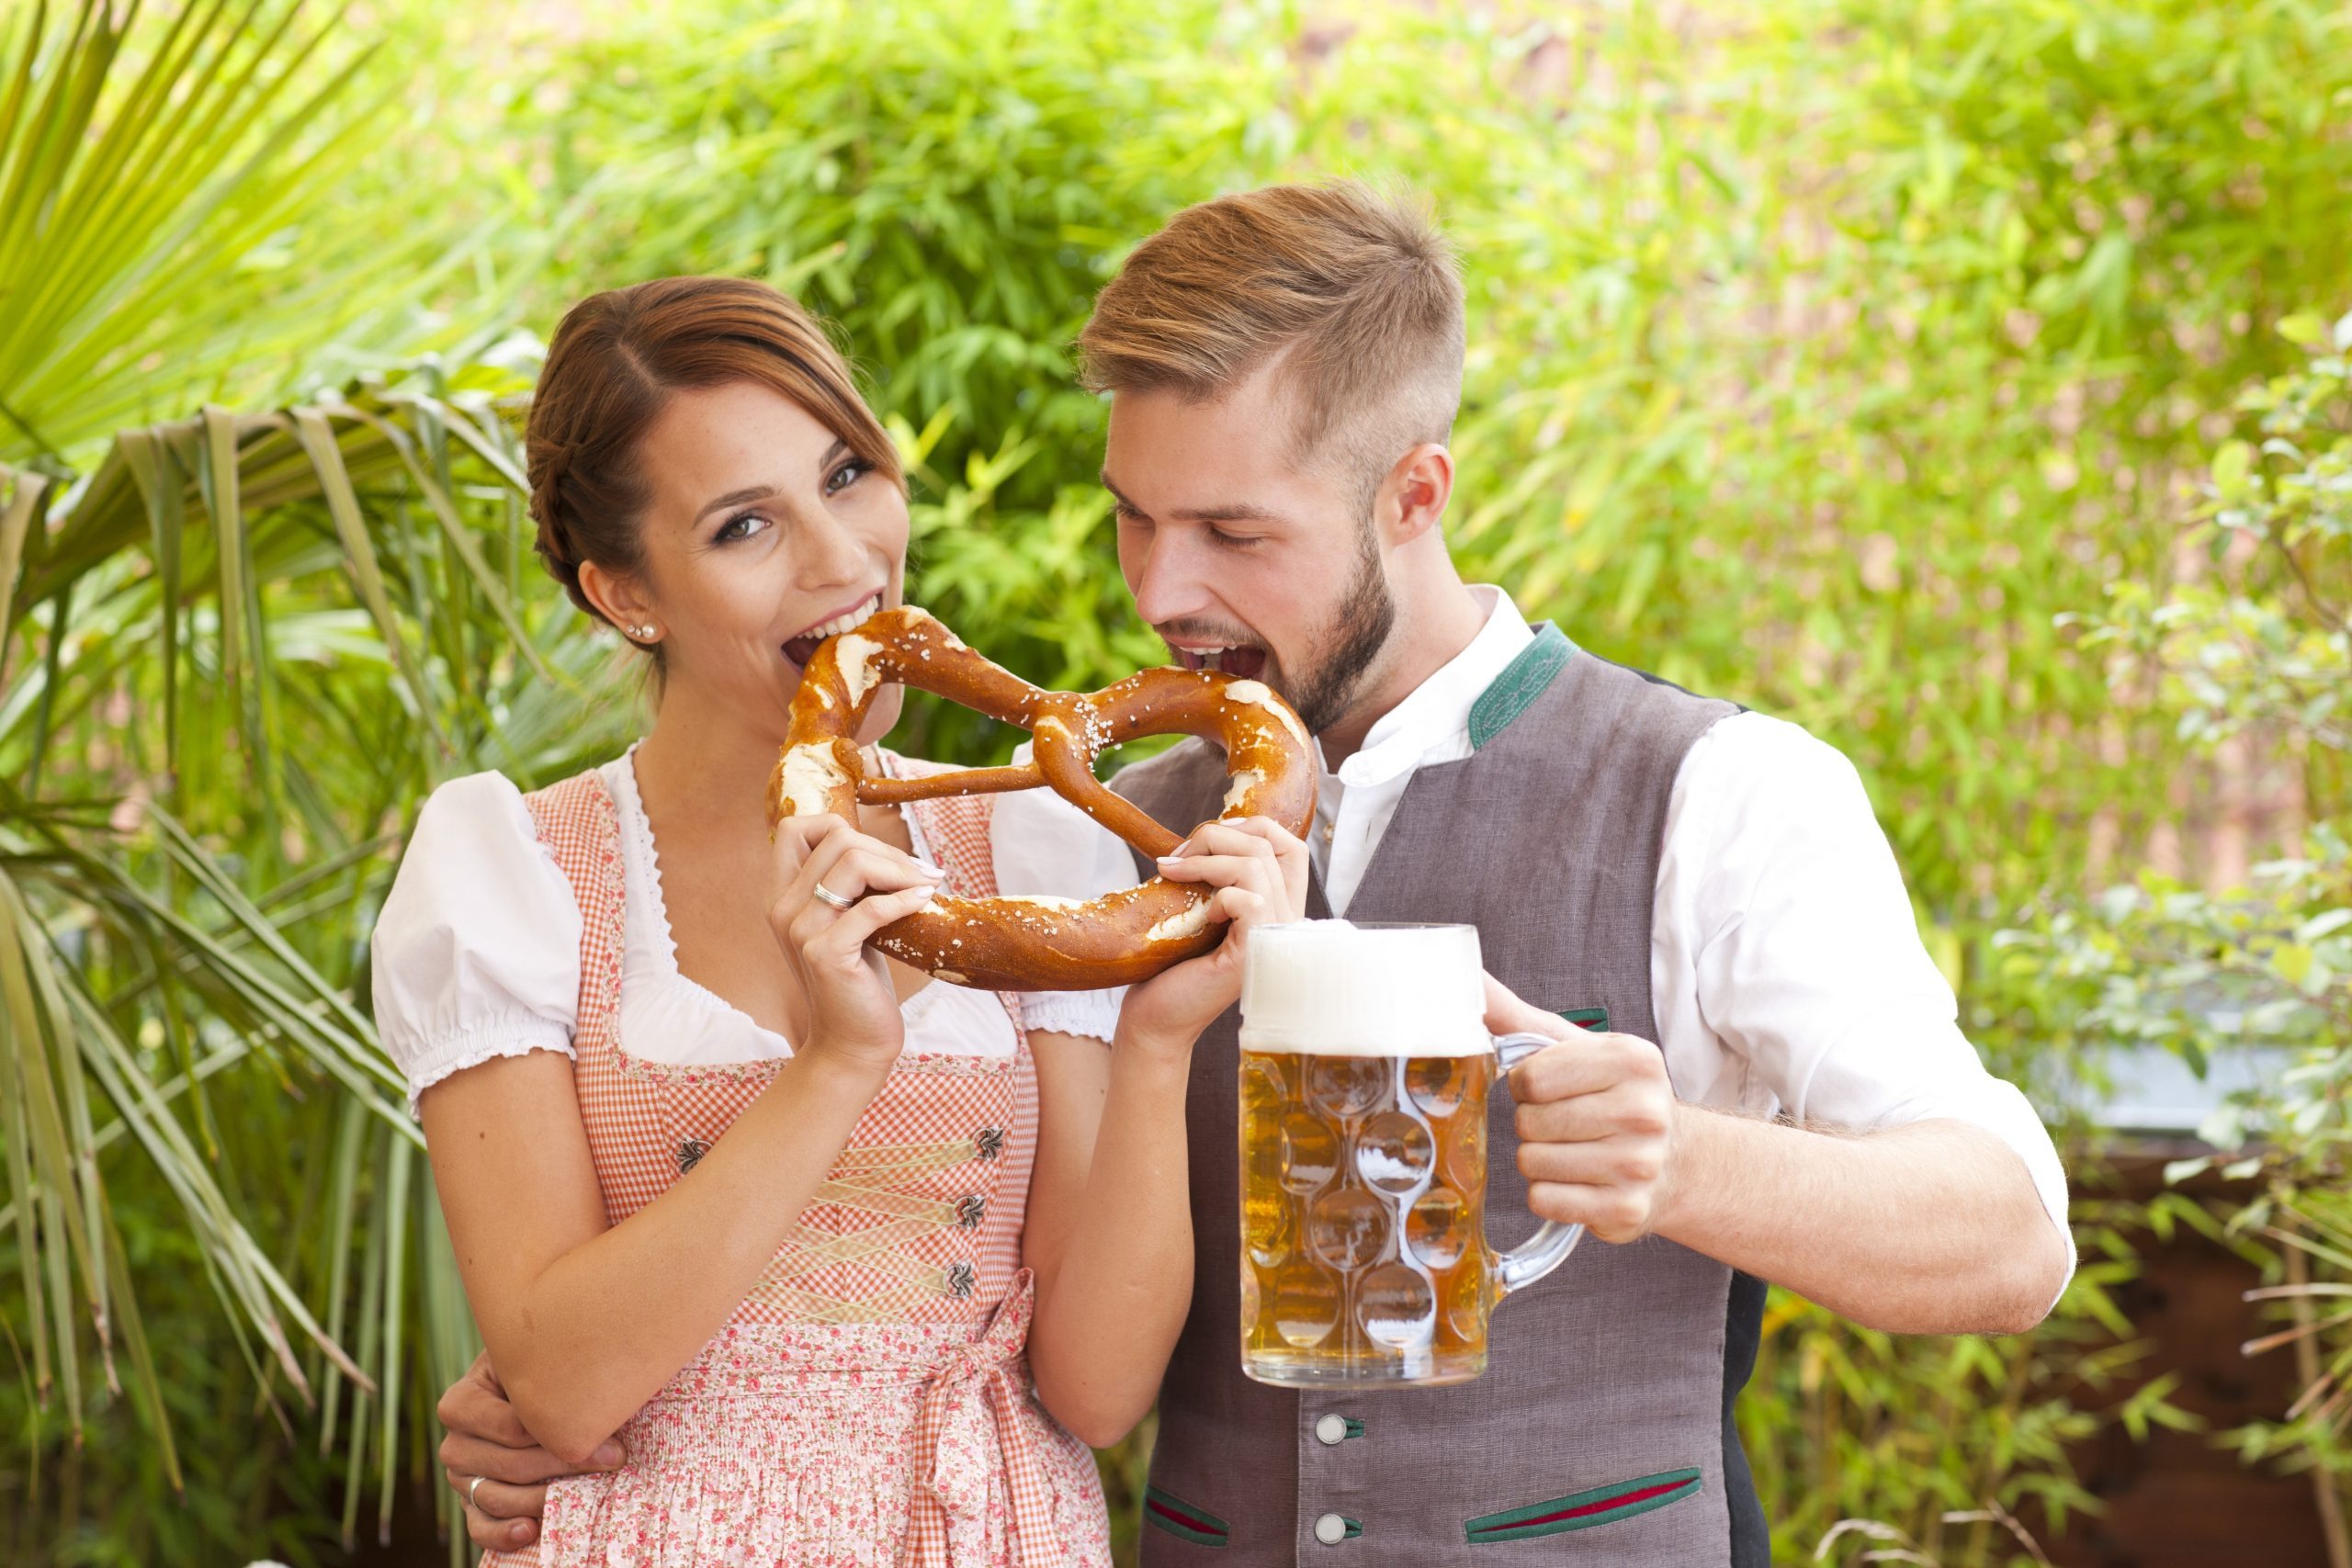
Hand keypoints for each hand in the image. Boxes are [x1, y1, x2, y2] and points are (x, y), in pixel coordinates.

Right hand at [438, 1349, 624, 1552]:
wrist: (530, 1392)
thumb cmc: (540, 1372)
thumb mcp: (539, 1360)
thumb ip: (553, 1374)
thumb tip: (598, 1394)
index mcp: (461, 1403)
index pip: (509, 1427)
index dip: (553, 1434)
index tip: (597, 1433)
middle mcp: (455, 1443)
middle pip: (509, 1464)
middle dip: (563, 1465)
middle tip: (612, 1459)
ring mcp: (461, 1478)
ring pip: (497, 1498)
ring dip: (544, 1499)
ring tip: (586, 1493)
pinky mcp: (472, 1504)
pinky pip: (480, 1528)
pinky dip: (504, 1533)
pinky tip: (531, 1530)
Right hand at [769, 813, 942, 1077]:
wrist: (851, 1043)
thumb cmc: (858, 979)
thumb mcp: (844, 923)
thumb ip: (846, 887)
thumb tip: (884, 847)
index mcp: (782, 895)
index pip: (794, 827)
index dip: (839, 826)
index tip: (880, 855)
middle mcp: (783, 907)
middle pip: (836, 837)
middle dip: (888, 849)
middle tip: (920, 875)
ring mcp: (801, 930)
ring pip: (853, 862)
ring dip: (900, 869)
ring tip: (926, 886)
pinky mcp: (825, 954)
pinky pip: (871, 907)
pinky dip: (905, 899)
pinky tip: (924, 902)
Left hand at [1117, 817, 1310, 1054]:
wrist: (1156, 1017)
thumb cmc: (1173, 965)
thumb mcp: (1202, 908)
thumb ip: (1219, 877)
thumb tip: (1208, 833)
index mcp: (1279, 910)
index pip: (1293, 848)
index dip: (1255, 826)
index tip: (1212, 833)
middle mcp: (1287, 923)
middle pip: (1269, 845)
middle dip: (1215, 835)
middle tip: (1173, 857)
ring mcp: (1275, 940)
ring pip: (1255, 865)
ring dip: (1205, 858)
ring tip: (1169, 871)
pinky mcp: (1255, 954)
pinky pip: (1247, 898)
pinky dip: (1216, 894)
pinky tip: (1200, 915)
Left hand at [1487, 976, 1678, 1244]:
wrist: (1674, 1162)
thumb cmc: (1613, 1096)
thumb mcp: (1579, 1049)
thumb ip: (1518, 1019)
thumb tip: (1469, 979)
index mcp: (1633, 1061)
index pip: (1530, 1078)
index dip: (1524, 1085)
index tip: (1546, 1088)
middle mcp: (1644, 1111)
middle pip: (1528, 1121)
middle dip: (1532, 1122)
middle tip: (1563, 1122)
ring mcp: (1639, 1165)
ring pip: (1531, 1162)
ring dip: (1538, 1158)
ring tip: (1571, 1150)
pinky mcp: (1626, 1209)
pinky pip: (1543, 1199)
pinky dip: (1548, 1192)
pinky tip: (1577, 1180)